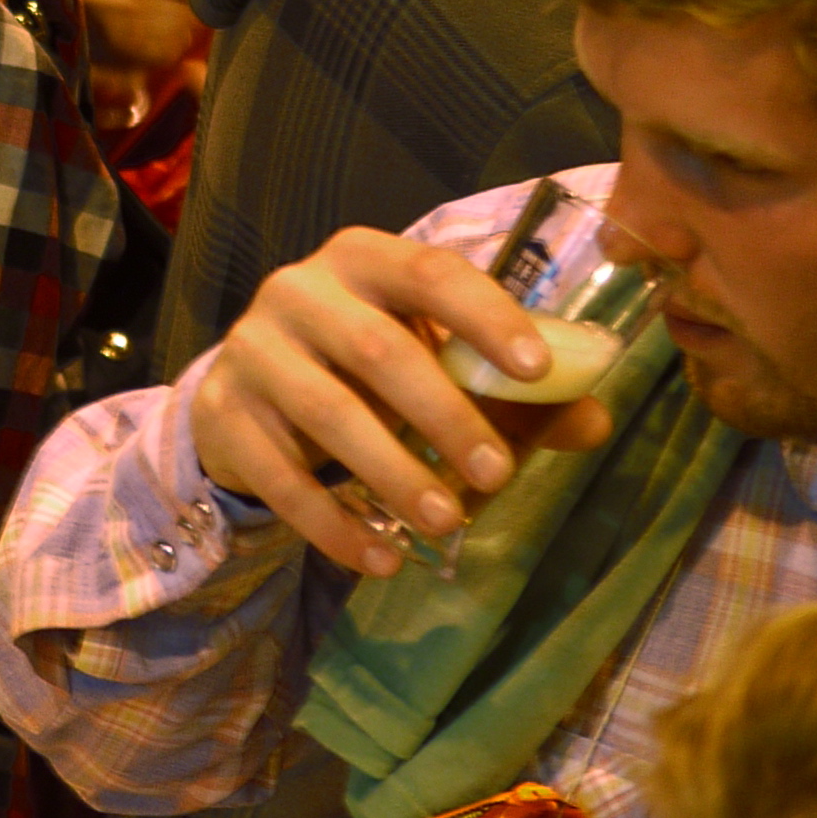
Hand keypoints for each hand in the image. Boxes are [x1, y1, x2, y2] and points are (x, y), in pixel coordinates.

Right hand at [189, 223, 620, 577]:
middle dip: (445, 416)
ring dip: (393, 473)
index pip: (430, 271)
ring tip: (447, 524)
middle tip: (497, 477)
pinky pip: (280, 475)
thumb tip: (595, 421)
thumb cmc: (364, 367)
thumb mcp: (434, 362)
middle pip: (378, 348)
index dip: (485, 317)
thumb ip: (511, 392)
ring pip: (326, 412)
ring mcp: (252, 348)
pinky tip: (382, 559)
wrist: (249, 391)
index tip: (536, 372)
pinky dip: (333, 523)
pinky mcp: (222, 412)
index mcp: (364, 258)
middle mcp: (299, 289)